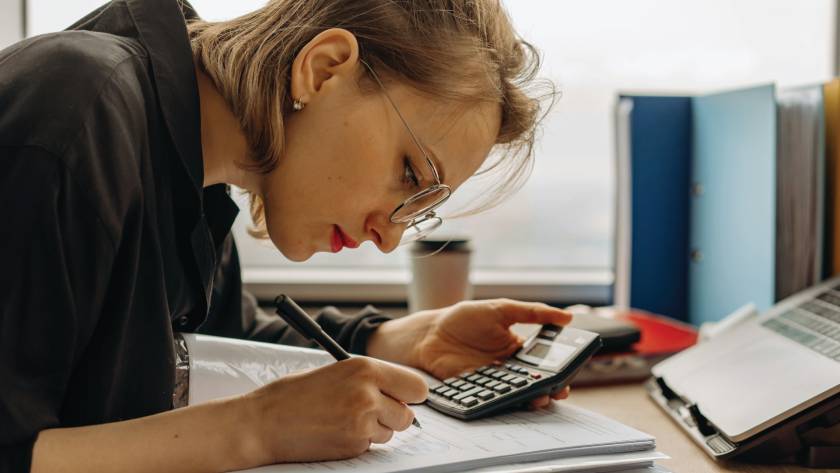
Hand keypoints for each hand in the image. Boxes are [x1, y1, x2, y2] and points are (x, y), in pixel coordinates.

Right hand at [238, 356, 426, 464]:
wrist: (263, 423)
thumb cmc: (293, 394)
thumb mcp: (336, 371)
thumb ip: (370, 379)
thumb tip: (398, 391)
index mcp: (365, 368)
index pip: (417, 386)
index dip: (411, 395)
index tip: (405, 397)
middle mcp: (368, 394)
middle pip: (408, 415)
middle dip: (394, 416)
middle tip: (373, 411)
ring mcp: (362, 423)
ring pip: (391, 433)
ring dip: (376, 430)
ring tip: (345, 419)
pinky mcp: (353, 446)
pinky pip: (370, 446)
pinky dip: (359, 442)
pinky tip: (336, 431)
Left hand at [367, 298, 572, 409]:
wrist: (430, 333)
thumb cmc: (465, 318)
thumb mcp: (502, 309)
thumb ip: (533, 313)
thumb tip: (567, 317)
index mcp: (517, 349)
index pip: (544, 363)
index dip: (558, 370)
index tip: (569, 374)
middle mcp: (508, 368)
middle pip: (534, 382)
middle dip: (549, 388)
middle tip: (559, 390)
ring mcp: (493, 381)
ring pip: (517, 394)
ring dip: (531, 398)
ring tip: (540, 397)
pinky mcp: (477, 390)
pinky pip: (494, 399)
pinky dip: (505, 402)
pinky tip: (512, 399)